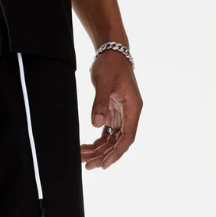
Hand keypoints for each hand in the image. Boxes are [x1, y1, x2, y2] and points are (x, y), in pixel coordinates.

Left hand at [81, 50, 142, 169]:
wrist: (111, 51)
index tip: (104, 164)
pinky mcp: (113, 114)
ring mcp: (121, 115)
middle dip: (103, 155)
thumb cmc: (111, 63)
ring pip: (111, 140)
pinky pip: (106, 134)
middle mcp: (129, 114)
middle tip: (87, 165)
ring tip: (82, 157)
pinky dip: (97, 142)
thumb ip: (100, 103)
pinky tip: (85, 148)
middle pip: (118, 143)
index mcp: (133, 108)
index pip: (127, 137)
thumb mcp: (104, 81)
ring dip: (98, 151)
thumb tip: (96, 124)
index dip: (116, 153)